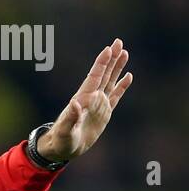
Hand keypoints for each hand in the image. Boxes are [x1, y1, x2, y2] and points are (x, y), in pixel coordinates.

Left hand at [38, 38, 132, 160]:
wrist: (63, 149)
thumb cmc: (61, 140)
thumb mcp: (64, 131)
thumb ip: (70, 118)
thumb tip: (75, 103)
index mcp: (83, 99)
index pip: (94, 77)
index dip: (101, 63)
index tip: (108, 49)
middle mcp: (92, 98)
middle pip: (104, 74)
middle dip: (111, 58)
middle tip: (118, 42)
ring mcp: (99, 105)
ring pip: (110, 82)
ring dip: (117, 68)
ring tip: (124, 52)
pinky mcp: (104, 113)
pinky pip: (115, 97)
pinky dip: (122, 87)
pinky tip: (128, 76)